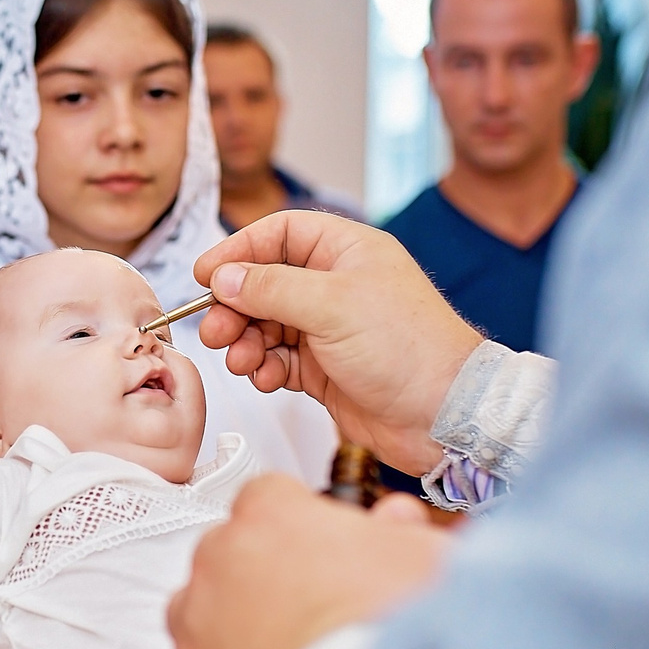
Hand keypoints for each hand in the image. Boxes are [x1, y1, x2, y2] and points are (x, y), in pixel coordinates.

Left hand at [169, 477, 449, 648]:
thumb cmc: (400, 637)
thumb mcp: (429, 560)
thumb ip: (402, 532)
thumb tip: (395, 521)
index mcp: (269, 517)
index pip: (272, 497)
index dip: (305, 526)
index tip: (329, 552)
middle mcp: (217, 567)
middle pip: (234, 557)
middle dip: (270, 577)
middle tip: (322, 611)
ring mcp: (197, 635)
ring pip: (211, 620)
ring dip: (245, 632)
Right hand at [191, 211, 486, 475]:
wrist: (442, 415)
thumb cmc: (410, 349)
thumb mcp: (332, 305)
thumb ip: (271, 288)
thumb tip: (225, 277)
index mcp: (347, 251)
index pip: (280, 234)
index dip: (240, 249)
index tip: (206, 273)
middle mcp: (338, 285)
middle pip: (265, 282)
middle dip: (236, 306)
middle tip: (216, 329)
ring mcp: (331, 329)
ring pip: (267, 325)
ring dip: (247, 342)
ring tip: (242, 361)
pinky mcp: (327, 369)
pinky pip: (279, 361)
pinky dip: (266, 369)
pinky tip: (267, 378)